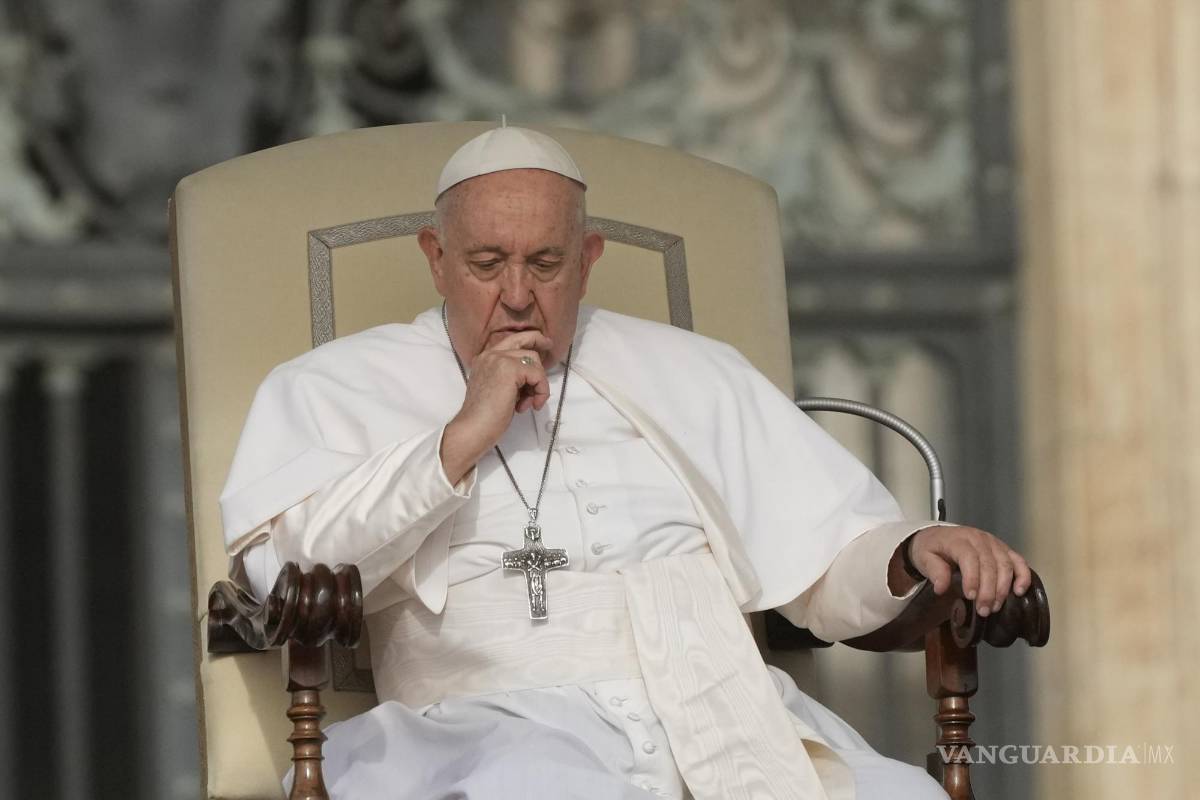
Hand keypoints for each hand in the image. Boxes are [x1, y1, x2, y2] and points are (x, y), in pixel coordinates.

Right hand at [440, 330, 553, 483]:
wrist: (473, 428)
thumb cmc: (485, 417)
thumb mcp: (497, 389)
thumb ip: (509, 377)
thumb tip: (530, 375)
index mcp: (484, 358)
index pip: (510, 340)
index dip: (528, 339)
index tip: (543, 344)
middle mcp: (490, 354)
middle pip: (523, 340)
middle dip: (539, 342)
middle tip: (550, 347)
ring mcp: (499, 359)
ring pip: (534, 360)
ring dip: (538, 382)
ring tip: (529, 403)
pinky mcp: (510, 369)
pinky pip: (538, 375)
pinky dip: (541, 390)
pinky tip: (532, 405)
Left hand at [897, 525, 1031, 616]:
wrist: (938, 536)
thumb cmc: (932, 548)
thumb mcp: (924, 558)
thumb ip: (934, 571)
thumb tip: (941, 588)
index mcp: (958, 539)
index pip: (969, 557)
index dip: (972, 578)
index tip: (970, 596)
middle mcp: (979, 539)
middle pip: (990, 564)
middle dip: (989, 590)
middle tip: (984, 610)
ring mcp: (994, 543)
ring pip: (1005, 564)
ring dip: (1003, 588)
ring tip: (995, 607)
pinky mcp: (1003, 549)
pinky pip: (1018, 560)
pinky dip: (1023, 575)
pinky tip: (1019, 591)